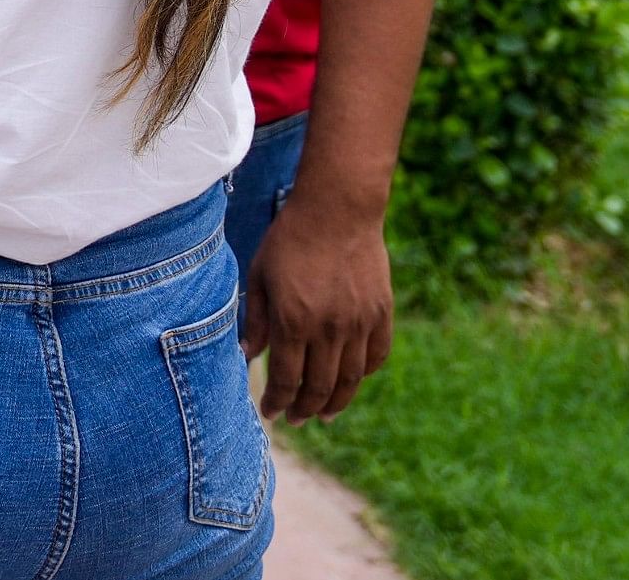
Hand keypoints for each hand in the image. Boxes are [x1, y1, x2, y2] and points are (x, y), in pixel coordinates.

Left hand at [242, 189, 394, 420]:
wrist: (338, 210)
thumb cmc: (289, 239)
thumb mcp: (259, 275)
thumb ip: (256, 319)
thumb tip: (248, 356)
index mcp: (293, 321)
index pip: (285, 378)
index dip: (277, 401)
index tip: (269, 412)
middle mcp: (329, 329)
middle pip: (318, 388)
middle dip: (303, 410)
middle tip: (295, 419)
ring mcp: (359, 323)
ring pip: (350, 380)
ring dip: (335, 403)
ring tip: (323, 414)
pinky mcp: (381, 313)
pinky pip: (376, 357)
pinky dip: (363, 374)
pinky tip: (351, 380)